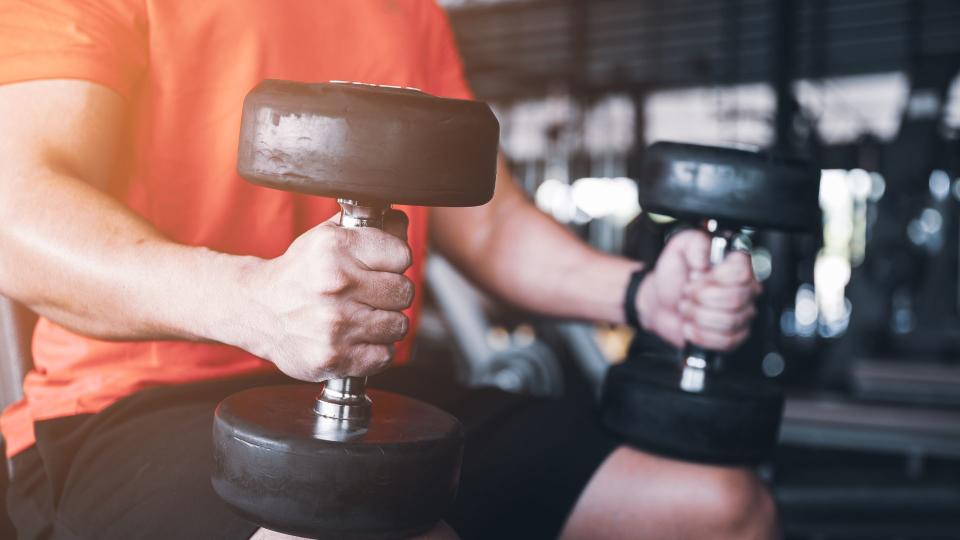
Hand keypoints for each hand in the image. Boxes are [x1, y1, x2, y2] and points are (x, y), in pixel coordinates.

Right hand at [238, 210, 413, 381]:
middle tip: (371, 294)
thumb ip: (370, 227)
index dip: (395, 261)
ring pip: (399, 325)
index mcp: (335, 248)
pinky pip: (385, 355)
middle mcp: (335, 284)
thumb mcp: (327, 236)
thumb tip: (401, 222)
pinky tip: (357, 338)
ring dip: (386, 323)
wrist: (257, 309)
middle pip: (405, 291)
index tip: (381, 267)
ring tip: (363, 316)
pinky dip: (376, 350)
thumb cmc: (300, 272)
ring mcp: (336, 324)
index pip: (402, 255)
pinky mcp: (336, 357)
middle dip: (392, 293)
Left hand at [636, 229, 760, 349]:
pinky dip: (701, 335)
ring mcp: (741, 314)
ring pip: (730, 321)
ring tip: (687, 308)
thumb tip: (705, 261)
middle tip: (687, 292)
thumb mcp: (679, 248)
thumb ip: (695, 244)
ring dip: (699, 316)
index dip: (716, 277)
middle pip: (736, 299)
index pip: (743, 272)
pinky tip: (690, 326)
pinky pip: (726, 341)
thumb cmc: (673, 275)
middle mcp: (744, 289)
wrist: (659, 301)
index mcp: (736, 265)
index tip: (696, 276)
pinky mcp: (733, 336)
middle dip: (702, 298)